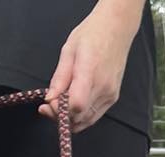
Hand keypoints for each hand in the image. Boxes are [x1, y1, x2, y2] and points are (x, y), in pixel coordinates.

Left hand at [40, 3, 139, 131]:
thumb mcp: (69, 50)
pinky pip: (94, 116)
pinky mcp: (113, 98)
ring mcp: (110, 95)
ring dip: (70, 119)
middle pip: (79, 117)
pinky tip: (72, 106)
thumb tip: (50, 99)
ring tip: (59, 106)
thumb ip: (59, 77)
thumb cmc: (92, 34)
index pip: (76, 104)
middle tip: (48, 106)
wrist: (117, 28)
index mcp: (90, 71)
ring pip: (86, 121)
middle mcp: (103, 87)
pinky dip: (81, 116)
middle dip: (60, 116)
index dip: (59, 110)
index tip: (47, 104)